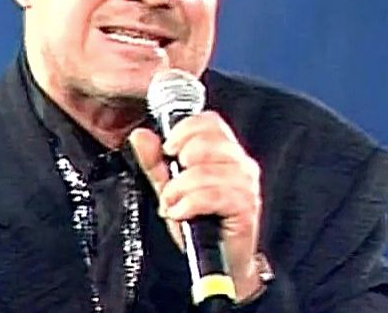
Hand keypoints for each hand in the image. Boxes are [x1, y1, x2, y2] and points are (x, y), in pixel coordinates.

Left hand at [128, 111, 262, 300]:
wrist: (221, 265)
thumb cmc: (201, 225)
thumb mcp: (171, 189)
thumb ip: (155, 162)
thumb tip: (141, 136)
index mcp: (227, 153)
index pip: (209, 122)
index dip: (184, 130)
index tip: (168, 149)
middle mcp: (241, 164)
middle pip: (205, 141)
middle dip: (178, 163)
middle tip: (171, 185)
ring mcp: (246, 185)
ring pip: (204, 171)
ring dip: (178, 189)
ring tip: (172, 205)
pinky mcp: (246, 207)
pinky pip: (211, 195)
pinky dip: (189, 204)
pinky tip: (181, 213)